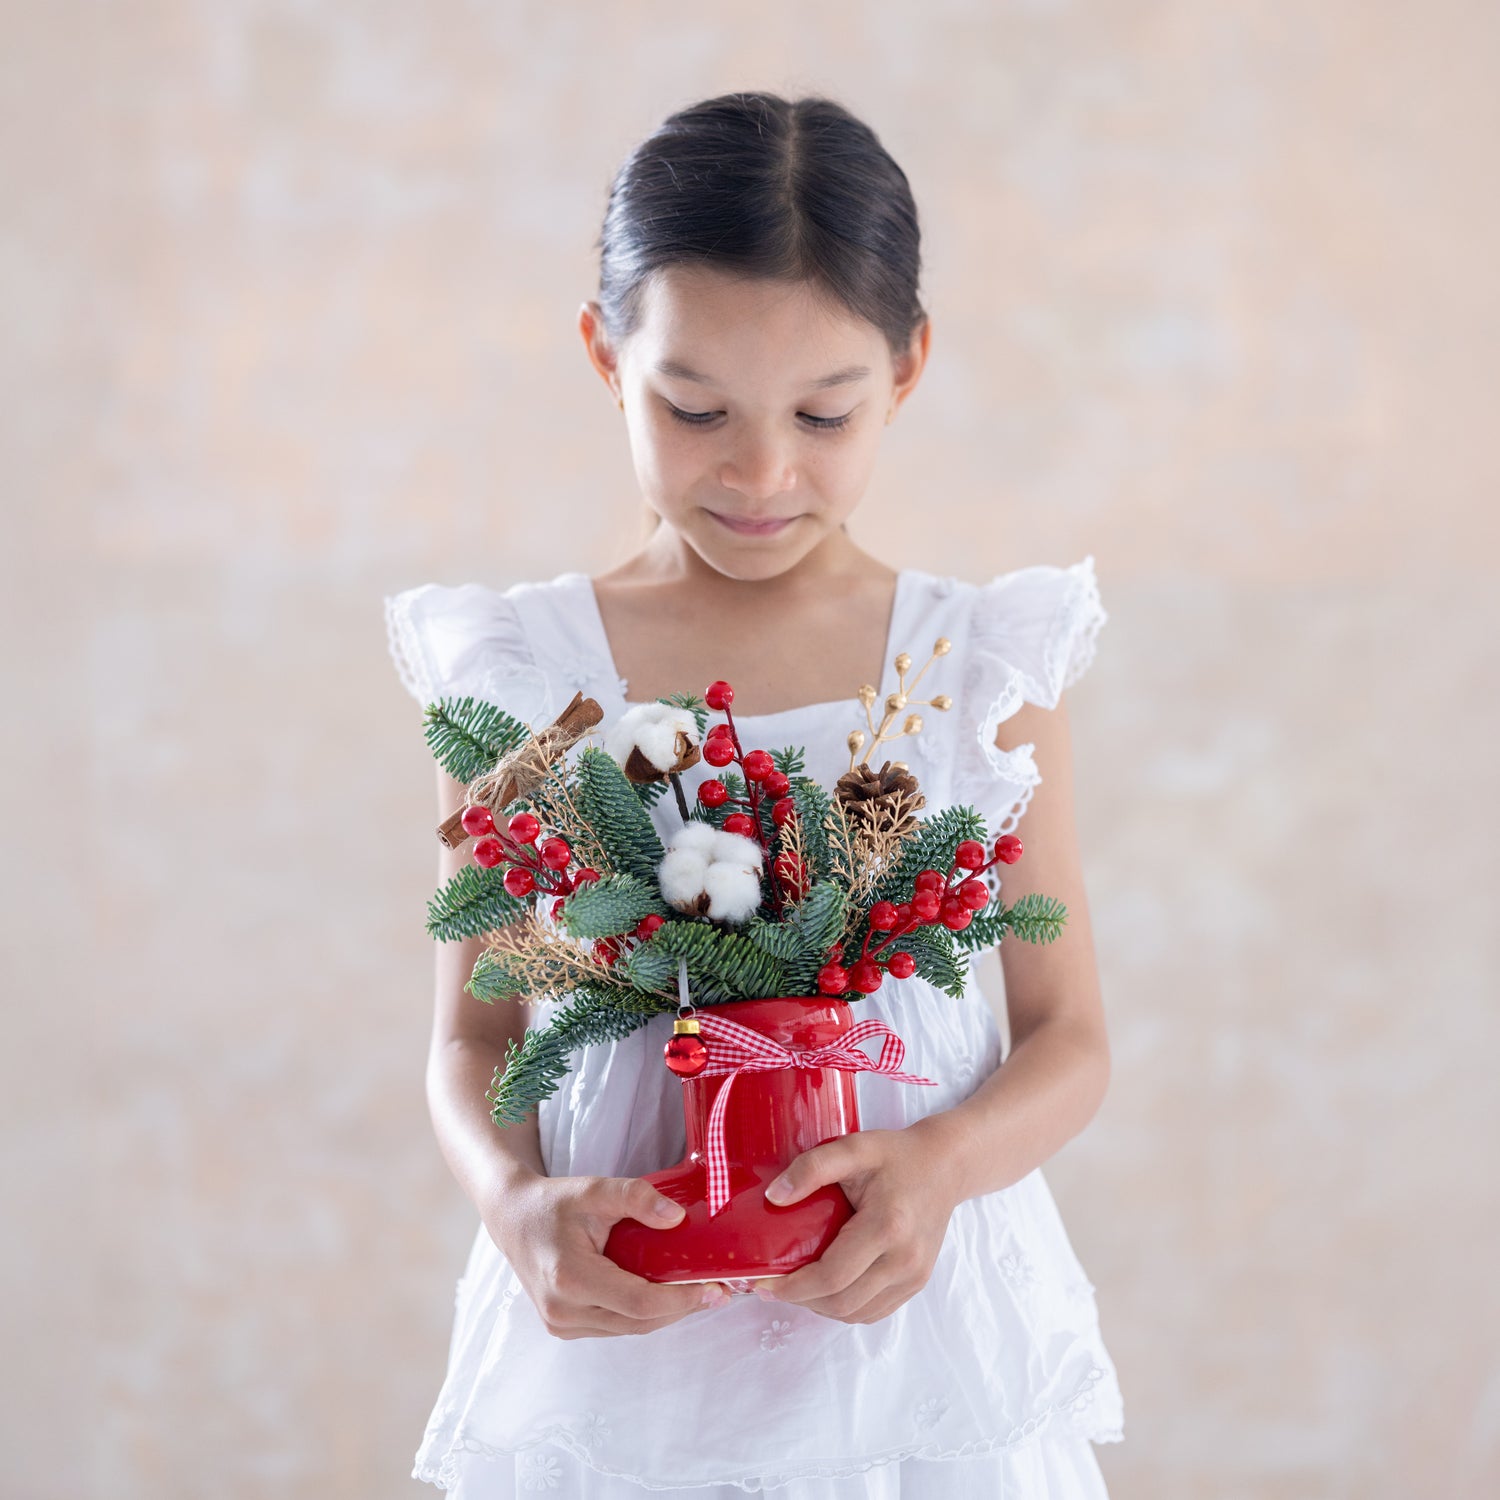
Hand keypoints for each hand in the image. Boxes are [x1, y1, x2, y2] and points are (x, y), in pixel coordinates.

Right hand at [483, 1171, 730, 1338]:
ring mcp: (562, 1324)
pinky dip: (642, 1313)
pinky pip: (614, 1326)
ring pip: (628, 1328)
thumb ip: (636, 1197)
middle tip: (719, 1291)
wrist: (513, 1218)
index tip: (713, 1288)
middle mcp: (563, 1310)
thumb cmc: (553, 1203)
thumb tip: (677, 1217)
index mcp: (569, 1277)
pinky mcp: (564, 1327)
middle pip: (638, 1320)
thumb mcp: (594, 1189)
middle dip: (681, 1308)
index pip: (637, 1301)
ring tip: (700, 1293)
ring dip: (665, 1313)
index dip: (679, 1300)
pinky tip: (666, 1295)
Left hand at [749, 1120, 961, 1323]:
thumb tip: (774, 1196)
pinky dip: (845, 1307)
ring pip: (856, 1314)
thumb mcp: (852, 1148)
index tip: (764, 1283)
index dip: (793, 1287)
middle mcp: (904, 1259)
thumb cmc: (896, 1155)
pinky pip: (874, 1311)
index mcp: (886, 1226)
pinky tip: (827, 1289)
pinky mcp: (916, 1283)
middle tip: (774, 1286)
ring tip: (797, 1286)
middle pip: (841, 1303)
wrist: (944, 1165)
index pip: (831, 1277)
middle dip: (801, 1300)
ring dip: (821, 1307)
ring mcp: (914, 1276)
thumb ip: (812, 1168)